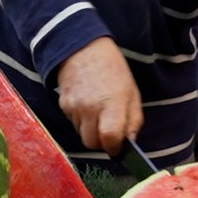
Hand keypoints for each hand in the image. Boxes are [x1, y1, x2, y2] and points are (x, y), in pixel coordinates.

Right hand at [56, 37, 142, 154]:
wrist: (83, 49)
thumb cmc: (112, 70)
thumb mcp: (132, 92)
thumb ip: (133, 120)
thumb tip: (129, 142)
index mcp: (111, 103)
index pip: (109, 139)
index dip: (115, 148)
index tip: (118, 147)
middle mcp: (90, 107)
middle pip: (92, 144)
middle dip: (102, 143)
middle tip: (108, 132)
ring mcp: (74, 107)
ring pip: (82, 135)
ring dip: (91, 132)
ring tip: (98, 114)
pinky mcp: (63, 106)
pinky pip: (73, 124)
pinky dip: (81, 122)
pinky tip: (87, 105)